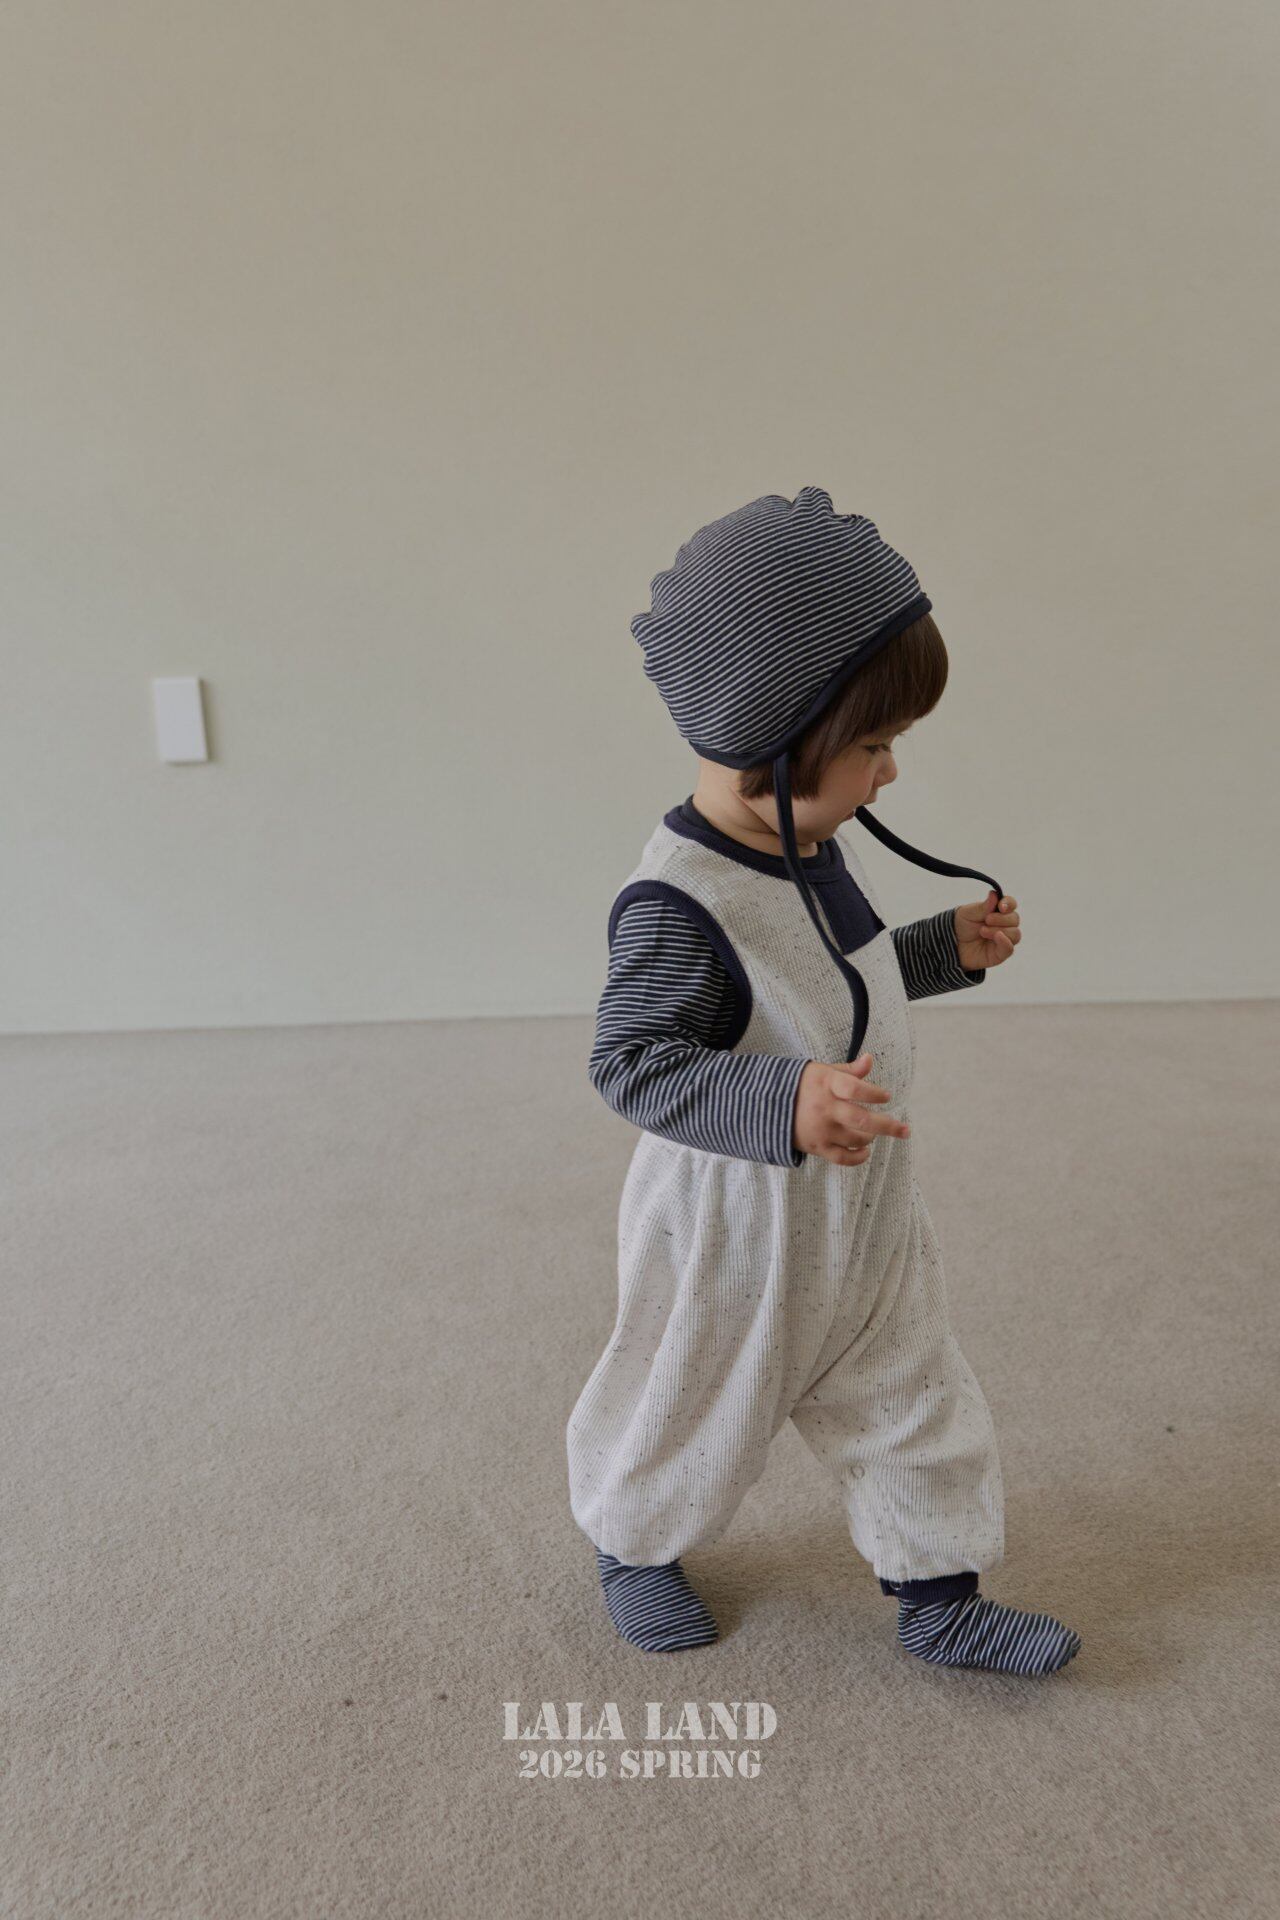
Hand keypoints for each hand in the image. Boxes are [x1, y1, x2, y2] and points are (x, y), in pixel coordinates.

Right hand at [793, 1054, 910, 1167]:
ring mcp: (821, 1129)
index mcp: (827, 1084)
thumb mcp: (822, 1071)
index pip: (855, 1088)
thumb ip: (849, 1070)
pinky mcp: (816, 1147)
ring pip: (855, 1139)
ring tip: (872, 1133)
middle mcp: (825, 1108)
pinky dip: (858, 1158)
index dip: (874, 1092)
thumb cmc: (801, 1085)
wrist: (766, 1105)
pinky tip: (866, 1152)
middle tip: (905, 1130)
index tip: (886, 1096)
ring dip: (870, 1137)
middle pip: (862, 1120)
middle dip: (888, 1126)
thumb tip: (870, 1059)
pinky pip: (842, 1158)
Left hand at [954, 890, 1020, 970]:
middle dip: (1001, 919)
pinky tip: (997, 936)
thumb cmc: (962, 925)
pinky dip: (1005, 942)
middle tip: (986, 920)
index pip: (1011, 904)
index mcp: (998, 911)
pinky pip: (1010, 948)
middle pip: (1015, 919)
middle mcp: (1004, 924)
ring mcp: (1004, 939)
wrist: (952, 943)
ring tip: (982, 931)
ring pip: (1015, 933)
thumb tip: (995, 894)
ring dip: (999, 930)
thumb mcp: (968, 913)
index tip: (1001, 906)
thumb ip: (983, 906)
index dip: (1009, 904)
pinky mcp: (1000, 953)